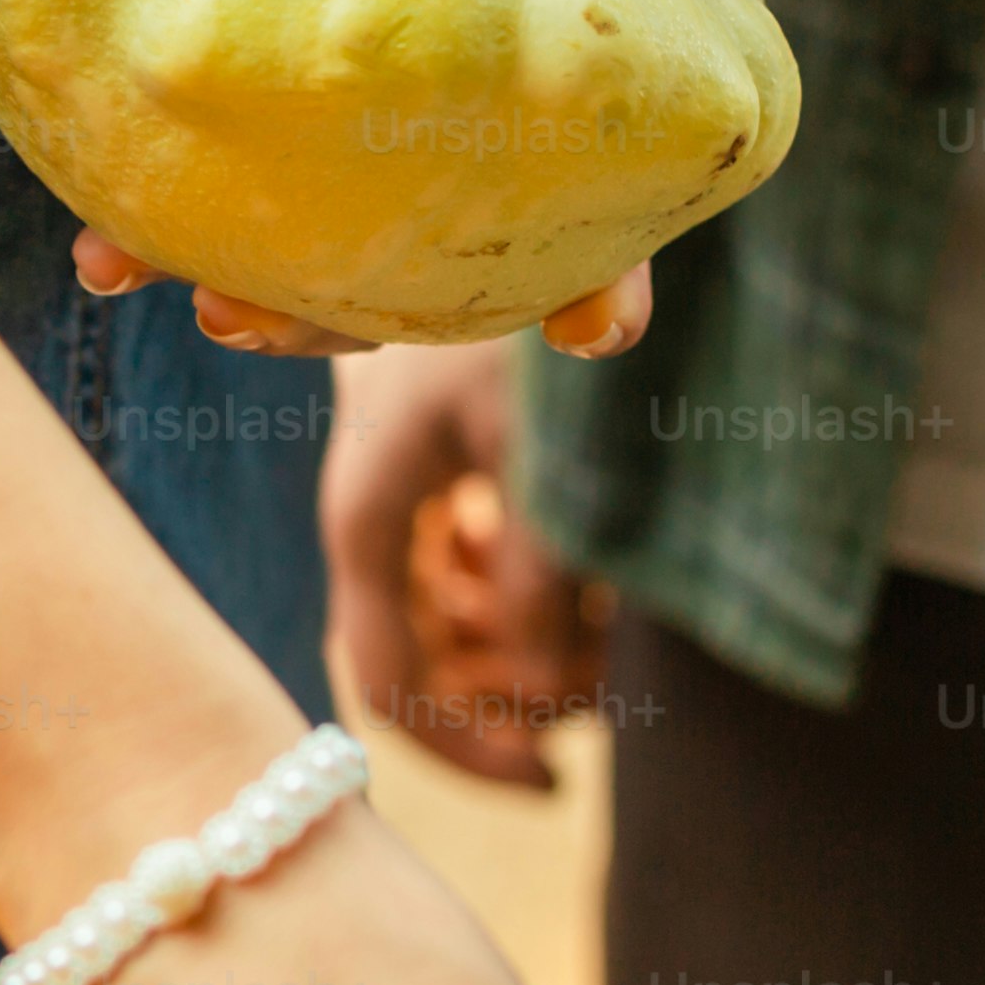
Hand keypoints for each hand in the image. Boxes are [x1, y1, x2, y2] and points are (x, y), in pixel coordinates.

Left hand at [75, 0, 657, 362]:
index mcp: (509, 61)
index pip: (588, 193)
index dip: (603, 276)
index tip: (591, 326)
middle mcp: (415, 125)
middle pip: (407, 271)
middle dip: (327, 320)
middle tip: (241, 316)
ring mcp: (314, 132)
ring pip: (285, 257)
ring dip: (206, 282)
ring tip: (115, 267)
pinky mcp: (210, 108)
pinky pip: (172, 176)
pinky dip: (116, 193)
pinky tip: (61, 197)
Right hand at [320, 344, 604, 787]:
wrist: (489, 203)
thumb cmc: (507, 308)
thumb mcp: (535, 443)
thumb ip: (540, 572)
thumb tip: (546, 692)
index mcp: (370, 522)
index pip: (392, 690)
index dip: (469, 753)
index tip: (554, 781)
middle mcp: (377, 530)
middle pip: (431, 672)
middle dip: (520, 697)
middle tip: (614, 675)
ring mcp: (406, 512)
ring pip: (461, 632)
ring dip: (537, 645)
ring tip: (614, 611)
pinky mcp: (442, 488)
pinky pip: (480, 580)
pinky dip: (535, 592)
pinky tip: (586, 564)